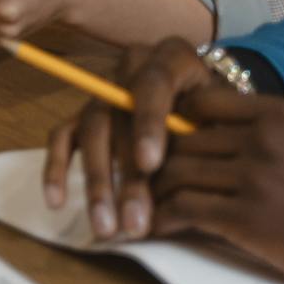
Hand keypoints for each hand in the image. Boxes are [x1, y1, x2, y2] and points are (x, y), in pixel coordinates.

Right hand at [43, 38, 221, 239]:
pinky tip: (56, 200)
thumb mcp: (227, 115)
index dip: (149, 124)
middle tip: (134, 222)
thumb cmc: (226, 111)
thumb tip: (192, 186)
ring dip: (97, 182)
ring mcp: (104, 90)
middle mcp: (131, 67)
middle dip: (125, 175)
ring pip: (90, 131)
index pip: (154, 85)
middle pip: (118, 117)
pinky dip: (56, 168)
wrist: (213, 99)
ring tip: (106, 227)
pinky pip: (62, 136)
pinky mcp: (83, 112)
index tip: (150, 165)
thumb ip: (209, 136)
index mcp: (172, 57)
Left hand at [145, 88, 283, 283]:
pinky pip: (184, 209)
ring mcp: (256, 176)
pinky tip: (155, 227)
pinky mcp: (251, 218)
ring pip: (173, 172)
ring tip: (136, 205)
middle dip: (150, 160)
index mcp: (277, 113)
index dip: (170, 123)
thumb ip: (263, 134)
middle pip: (179, 138)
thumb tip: (209, 138)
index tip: (155, 143)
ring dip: (149, 192)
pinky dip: (162, 218)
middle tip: (129, 177)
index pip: (197, 103)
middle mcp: (263, 137)